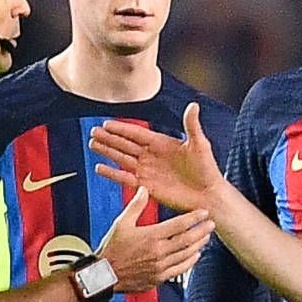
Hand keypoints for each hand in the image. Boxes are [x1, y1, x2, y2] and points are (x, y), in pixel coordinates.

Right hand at [88, 103, 229, 216]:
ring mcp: (148, 171)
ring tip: (93, 144)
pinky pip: (126, 178)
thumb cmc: (207, 170)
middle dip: (109, 138)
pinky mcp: (146, 186)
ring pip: (122, 159)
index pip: (137, 134)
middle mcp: (152, 156)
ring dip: (108, 152)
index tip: (106, 124)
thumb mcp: (200, 144)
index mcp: (162, 143)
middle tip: (93, 132)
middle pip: (125, 145)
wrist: (208, 195)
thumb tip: (193, 105)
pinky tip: (100, 168)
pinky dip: (113, 174)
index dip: (121, 129)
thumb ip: (192, 125)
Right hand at [94, 184, 214, 292]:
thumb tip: (144, 189)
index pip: (179, 225)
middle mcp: (158, 251)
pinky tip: (195, 255)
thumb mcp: (121, 223)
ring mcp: (160, 266)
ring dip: (198, 245)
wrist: (104, 275)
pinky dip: (190, 262)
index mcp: (150, 236)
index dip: (194, 218)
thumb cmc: (111, 249)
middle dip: (201, 231)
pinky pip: (180, 269)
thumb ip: (135, 205)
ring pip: (186, 254)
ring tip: (206, 237)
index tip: (204, 212)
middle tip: (211, 224)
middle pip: (187, 240)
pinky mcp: (159, 278)